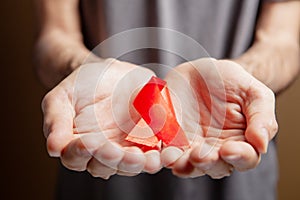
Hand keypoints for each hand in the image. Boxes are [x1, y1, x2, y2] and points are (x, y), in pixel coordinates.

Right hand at [42, 58, 161, 178]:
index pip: (76, 157)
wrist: (110, 72)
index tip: (88, 143)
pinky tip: (164, 152)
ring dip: (138, 163)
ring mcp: (126, 148)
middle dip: (112, 160)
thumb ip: (56, 121)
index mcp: (78, 144)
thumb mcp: (62, 97)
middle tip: (118, 153)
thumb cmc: (82, 84)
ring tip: (146, 159)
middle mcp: (102, 151)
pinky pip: (153, 152)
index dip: (81, 153)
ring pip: (130, 165)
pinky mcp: (147, 141)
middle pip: (105, 166)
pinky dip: (160, 155)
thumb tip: (54, 148)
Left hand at [161, 58, 277, 177]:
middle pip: (215, 167)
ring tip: (176, 159)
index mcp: (241, 141)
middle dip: (207, 163)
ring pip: (188, 165)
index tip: (229, 149)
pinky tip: (162, 151)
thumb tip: (261, 144)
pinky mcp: (171, 138)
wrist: (203, 71)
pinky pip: (167, 151)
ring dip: (183, 165)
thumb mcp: (254, 94)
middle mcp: (216, 149)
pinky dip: (164, 154)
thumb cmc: (232, 83)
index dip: (239, 157)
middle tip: (199, 155)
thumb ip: (262, 118)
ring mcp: (192, 145)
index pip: (245, 158)